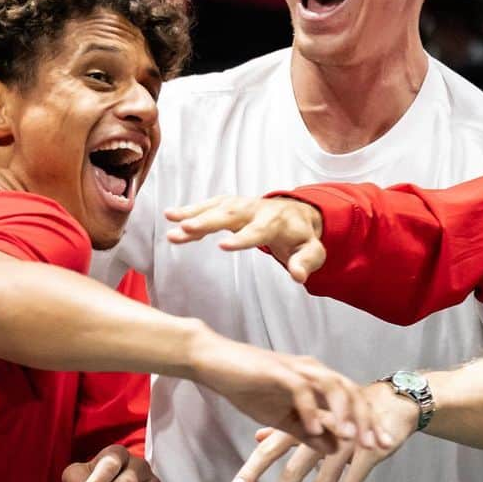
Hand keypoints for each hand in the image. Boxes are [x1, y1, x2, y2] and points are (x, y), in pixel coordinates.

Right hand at [166, 194, 325, 282]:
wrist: (297, 213)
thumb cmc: (302, 236)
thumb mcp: (312, 251)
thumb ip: (306, 262)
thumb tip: (298, 276)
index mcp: (276, 222)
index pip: (258, 232)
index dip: (242, 239)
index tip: (222, 246)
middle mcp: (256, 209)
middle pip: (230, 214)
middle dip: (207, 221)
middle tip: (184, 228)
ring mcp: (242, 205)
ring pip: (216, 207)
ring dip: (193, 213)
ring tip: (170, 219)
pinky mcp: (232, 205)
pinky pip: (210, 207)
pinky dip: (192, 211)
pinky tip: (172, 219)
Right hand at [191, 327, 387, 454]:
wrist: (215, 362)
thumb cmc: (247, 387)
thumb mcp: (282, 418)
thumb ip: (308, 432)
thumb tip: (335, 450)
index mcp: (316, 380)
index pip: (352, 399)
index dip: (370, 422)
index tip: (384, 446)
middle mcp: (312, 370)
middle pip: (350, 391)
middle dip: (366, 419)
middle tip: (378, 446)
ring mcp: (296, 369)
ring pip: (332, 386)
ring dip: (344, 413)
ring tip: (353, 439)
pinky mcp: (277, 371)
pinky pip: (300, 390)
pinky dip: (310, 409)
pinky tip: (314, 430)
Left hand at [231, 381, 418, 481]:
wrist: (392, 401)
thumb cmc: (348, 409)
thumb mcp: (317, 413)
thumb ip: (287, 425)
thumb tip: (257, 437)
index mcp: (305, 422)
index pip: (272, 447)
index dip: (253, 468)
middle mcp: (322, 431)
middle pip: (295, 469)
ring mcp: (345, 441)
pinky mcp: (366, 451)